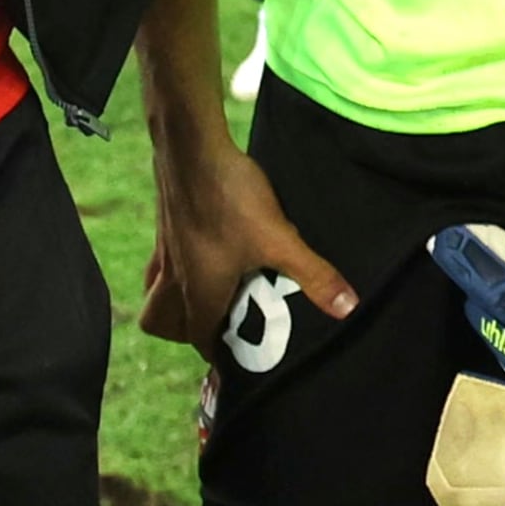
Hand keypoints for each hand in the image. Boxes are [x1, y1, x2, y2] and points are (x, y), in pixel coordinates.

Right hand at [140, 134, 358, 356]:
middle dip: (187, 331)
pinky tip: (205, 248)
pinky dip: (176, 266)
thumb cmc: (231, 197)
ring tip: (210, 289)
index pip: (200, 341)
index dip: (219, 356)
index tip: (241, 361)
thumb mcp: (280, 238)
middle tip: (221, 322)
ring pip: (156, 290)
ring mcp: (164, 249)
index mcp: (198, 291)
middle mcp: (174, 277)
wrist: (191, 144)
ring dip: (176, 298)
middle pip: (163, 321)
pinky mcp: (164, 223)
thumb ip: (313, 276)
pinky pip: (161, 260)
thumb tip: (348, 309)